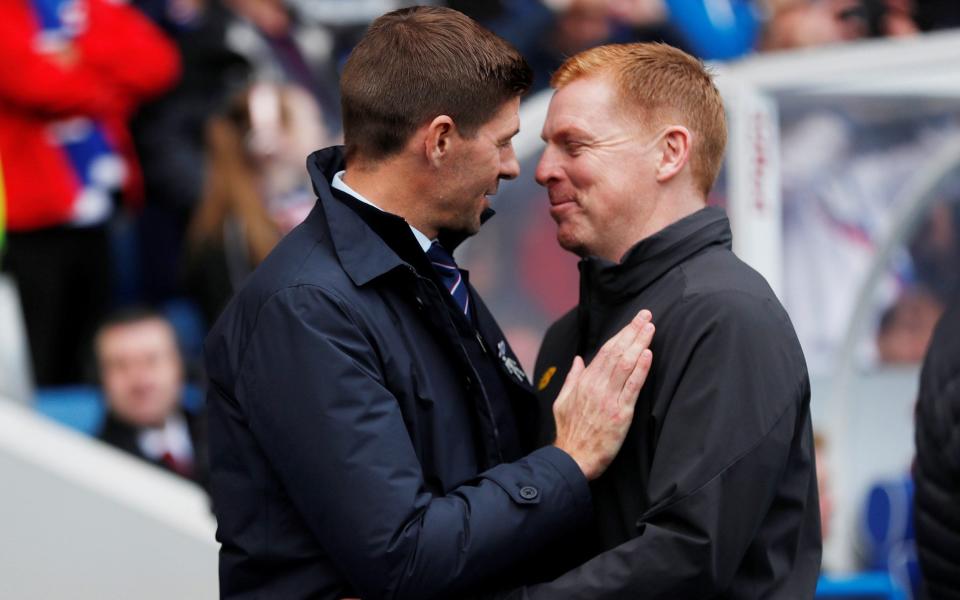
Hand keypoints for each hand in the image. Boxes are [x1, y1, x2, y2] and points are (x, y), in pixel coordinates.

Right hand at [552, 310, 653, 479]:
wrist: (572, 459)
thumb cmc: (569, 433)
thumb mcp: (562, 401)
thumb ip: (572, 379)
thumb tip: (578, 360)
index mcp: (585, 382)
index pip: (605, 351)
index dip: (621, 334)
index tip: (634, 322)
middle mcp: (597, 386)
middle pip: (617, 352)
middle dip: (633, 331)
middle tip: (647, 315)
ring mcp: (609, 399)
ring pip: (626, 364)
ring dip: (639, 343)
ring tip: (650, 328)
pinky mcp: (620, 414)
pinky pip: (632, 387)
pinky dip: (640, 369)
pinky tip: (648, 355)